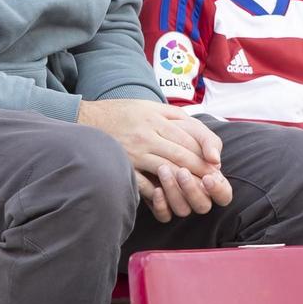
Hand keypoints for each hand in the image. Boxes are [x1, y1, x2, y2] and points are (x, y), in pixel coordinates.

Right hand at [77, 99, 231, 220]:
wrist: (87, 118)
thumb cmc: (123, 112)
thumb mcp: (151, 106)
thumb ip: (175, 115)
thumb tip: (197, 130)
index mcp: (157, 119)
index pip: (188, 138)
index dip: (205, 153)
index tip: (216, 164)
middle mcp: (148, 135)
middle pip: (181, 155)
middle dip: (200, 170)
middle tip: (214, 182)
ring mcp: (135, 152)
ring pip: (167, 169)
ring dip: (185, 183)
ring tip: (199, 191)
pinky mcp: (123, 165)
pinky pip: (144, 183)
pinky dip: (158, 192)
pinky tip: (169, 197)